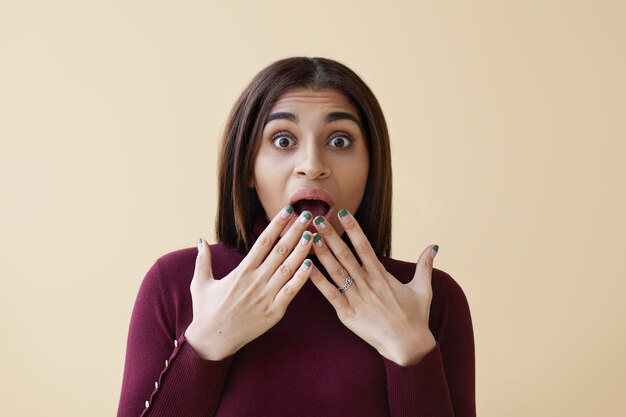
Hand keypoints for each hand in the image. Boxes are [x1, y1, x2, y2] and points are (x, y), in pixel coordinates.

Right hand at [185, 207, 315, 359]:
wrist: (211, 340)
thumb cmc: (206, 311)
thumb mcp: (200, 282)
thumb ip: (203, 260)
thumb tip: (200, 239)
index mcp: (242, 271)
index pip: (263, 241)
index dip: (277, 225)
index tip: (288, 211)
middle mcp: (256, 280)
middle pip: (280, 250)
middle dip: (295, 231)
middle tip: (308, 215)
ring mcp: (266, 296)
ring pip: (288, 268)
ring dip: (302, 250)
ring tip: (314, 234)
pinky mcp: (273, 312)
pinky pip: (290, 292)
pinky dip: (301, 278)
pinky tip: (311, 265)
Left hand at [309, 210, 437, 365]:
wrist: (409, 346)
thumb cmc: (416, 317)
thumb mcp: (423, 288)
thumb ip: (425, 265)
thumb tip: (434, 246)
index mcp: (382, 275)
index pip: (364, 246)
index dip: (352, 229)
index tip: (342, 213)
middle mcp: (368, 284)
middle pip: (345, 254)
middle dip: (330, 235)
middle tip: (316, 218)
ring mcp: (357, 299)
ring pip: (336, 272)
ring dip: (321, 253)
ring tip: (309, 237)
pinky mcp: (348, 314)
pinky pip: (330, 295)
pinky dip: (318, 281)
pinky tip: (306, 268)